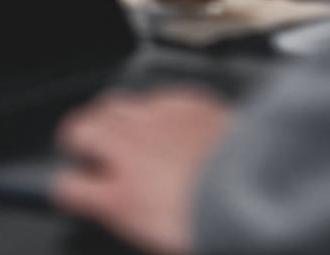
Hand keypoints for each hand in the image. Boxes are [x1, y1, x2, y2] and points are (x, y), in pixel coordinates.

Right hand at [52, 88, 230, 252]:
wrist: (261, 192)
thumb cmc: (215, 223)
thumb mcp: (154, 231)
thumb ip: (120, 209)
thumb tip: (102, 199)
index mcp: (118, 196)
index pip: (68, 185)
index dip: (72, 186)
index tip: (78, 189)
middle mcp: (129, 151)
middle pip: (80, 128)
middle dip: (83, 139)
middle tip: (98, 154)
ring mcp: (156, 121)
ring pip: (114, 104)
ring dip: (115, 119)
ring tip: (131, 135)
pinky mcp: (187, 102)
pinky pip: (159, 99)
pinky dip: (159, 112)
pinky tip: (173, 129)